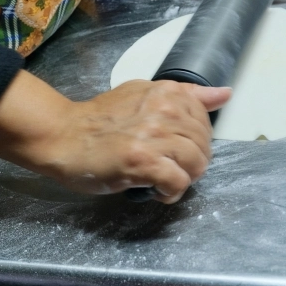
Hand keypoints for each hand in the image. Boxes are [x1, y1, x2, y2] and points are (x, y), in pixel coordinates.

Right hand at [0, 71, 231, 203]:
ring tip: (162, 179)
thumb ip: (185, 95)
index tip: (173, 147)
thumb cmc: (100, 121)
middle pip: (204, 145)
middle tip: (167, 167)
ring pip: (196, 164)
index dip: (194, 140)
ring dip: (183, 178)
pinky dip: (171, 193)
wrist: (61, 136)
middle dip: (191, 163)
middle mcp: (163, 110)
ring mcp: (153, 136)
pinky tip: (156, 191)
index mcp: (166, 93)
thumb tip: (224, 94)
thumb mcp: (144, 96)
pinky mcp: (142, 161)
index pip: (205, 120)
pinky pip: (177, 182)